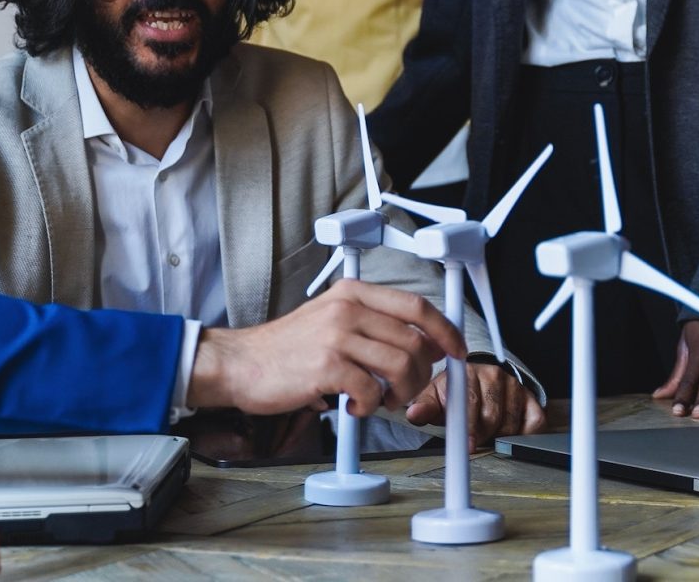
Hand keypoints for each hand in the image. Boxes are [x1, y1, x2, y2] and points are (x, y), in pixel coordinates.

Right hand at [188, 279, 464, 416]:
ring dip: (400, 392)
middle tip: (407, 390)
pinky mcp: (326, 366)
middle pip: (415, 340)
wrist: (241, 363)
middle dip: (422, 373)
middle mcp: (348, 308)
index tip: (456, 350)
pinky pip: (371, 391)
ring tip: (381, 400)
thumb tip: (418, 345)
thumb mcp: (331, 318)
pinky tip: (354, 406)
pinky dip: (370, 406)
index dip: (444, 329)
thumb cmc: (287, 347)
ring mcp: (337, 335)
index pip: (416, 305)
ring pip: (401, 365)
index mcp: (353, 292)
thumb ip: (370, 324)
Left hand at [405, 362, 545, 452]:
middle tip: (473, 444)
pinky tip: (509, 433)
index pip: (470, 401)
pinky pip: (533, 423)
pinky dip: (523, 433)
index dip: (469, 426)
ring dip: (499, 436)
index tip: (468, 445)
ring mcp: (514, 385)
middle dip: (481, 435)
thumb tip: (414, 414)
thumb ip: (424, 406)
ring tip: (486, 434)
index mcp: (468, 372)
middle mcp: (493, 374)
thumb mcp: (435, 395)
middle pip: (492, 416)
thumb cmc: (454, 391)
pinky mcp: (530, 398)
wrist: (477, 377)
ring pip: (510, 423)